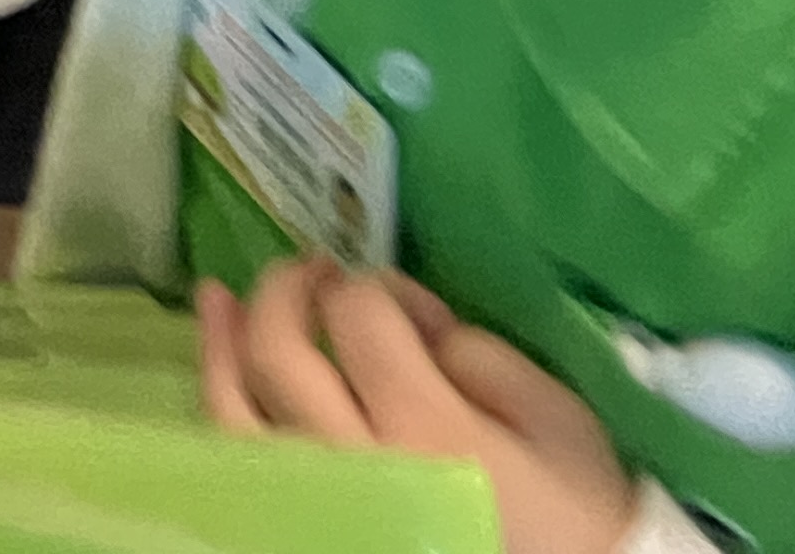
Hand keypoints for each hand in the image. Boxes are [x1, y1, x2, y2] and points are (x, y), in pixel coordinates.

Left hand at [198, 261, 635, 553]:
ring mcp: (318, 501)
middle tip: (313, 269)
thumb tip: (409, 318)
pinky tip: (218, 368)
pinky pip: (240, 462)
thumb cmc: (575, 511)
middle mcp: (354, 462)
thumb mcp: (560, 419)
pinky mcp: (302, 524)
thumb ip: (481, 353)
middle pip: (281, 351)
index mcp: (427, 428)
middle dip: (287, 289)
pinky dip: (221, 403)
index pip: (358, 317)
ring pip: (235, 408)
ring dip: (223, 340)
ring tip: (221, 294)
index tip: (402, 303)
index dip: (374, 286)